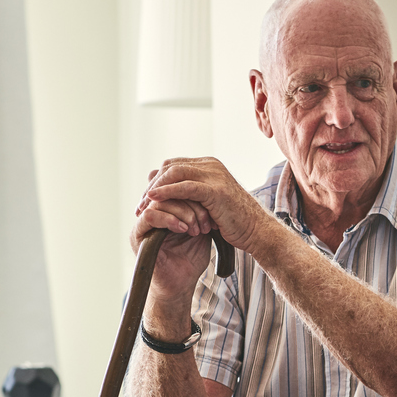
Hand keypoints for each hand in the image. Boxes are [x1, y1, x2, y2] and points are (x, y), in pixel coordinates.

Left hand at [138, 157, 270, 253]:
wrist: (256, 231)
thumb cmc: (234, 221)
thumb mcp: (209, 203)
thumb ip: (192, 195)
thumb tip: (168, 197)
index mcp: (209, 166)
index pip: (173, 165)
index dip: (156, 180)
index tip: (145, 199)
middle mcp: (211, 166)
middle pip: (170, 166)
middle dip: (152, 185)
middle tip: (140, 204)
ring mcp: (214, 176)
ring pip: (175, 173)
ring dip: (156, 188)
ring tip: (143, 205)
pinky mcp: (215, 190)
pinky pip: (185, 187)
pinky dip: (166, 191)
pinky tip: (154, 199)